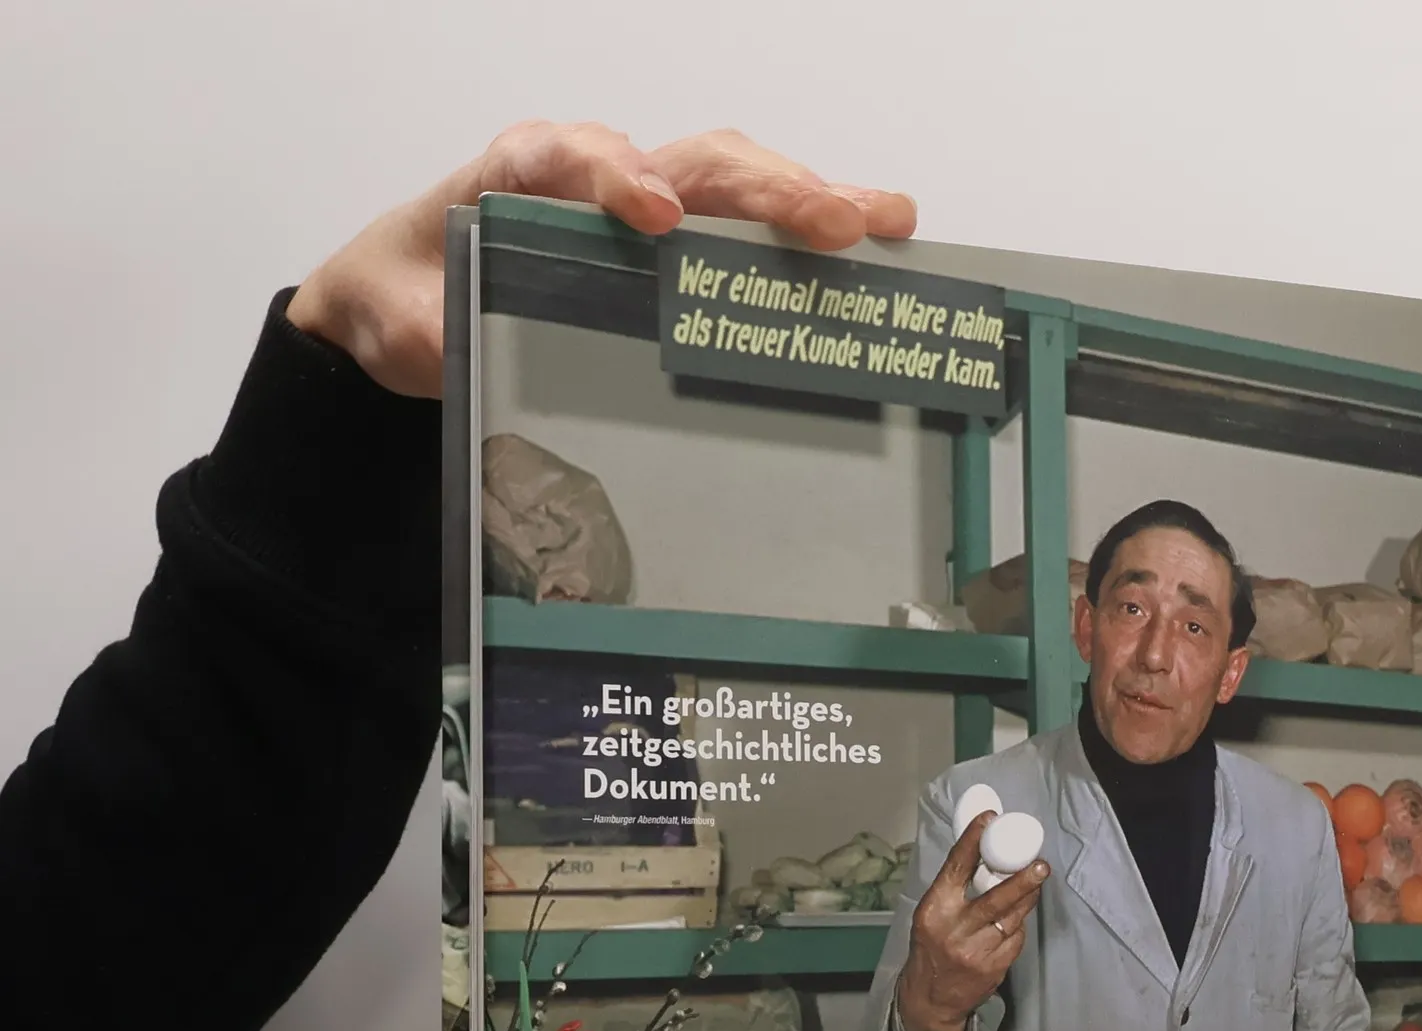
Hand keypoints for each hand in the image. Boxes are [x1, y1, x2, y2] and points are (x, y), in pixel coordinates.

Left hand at [287, 123, 917, 397]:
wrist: (407, 301)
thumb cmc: (410, 298)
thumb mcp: (398, 322)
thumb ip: (427, 330)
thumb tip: (456, 343)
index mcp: (518, 178)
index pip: (571, 156)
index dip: (617, 176)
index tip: (655, 213)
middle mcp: (595, 177)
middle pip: (687, 161)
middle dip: (763, 187)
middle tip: (833, 220)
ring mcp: (643, 205)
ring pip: (732, 182)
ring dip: (810, 197)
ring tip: (884, 222)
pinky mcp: (673, 244)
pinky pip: (743, 225)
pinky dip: (808, 229)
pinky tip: (873, 243)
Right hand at [895, 811, 1048, 1030]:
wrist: (931, 999)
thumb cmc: (932, 948)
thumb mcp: (932, 915)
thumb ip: (955, 890)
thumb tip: (986, 855)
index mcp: (934, 908)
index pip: (956, 868)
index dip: (973, 841)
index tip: (989, 820)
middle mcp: (954, 929)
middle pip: (995, 898)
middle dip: (1022, 879)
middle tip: (1041, 864)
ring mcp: (976, 950)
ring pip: (1012, 918)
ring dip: (1027, 898)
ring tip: (1037, 880)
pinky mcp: (994, 967)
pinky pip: (1015, 939)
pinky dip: (1018, 926)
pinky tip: (1015, 920)